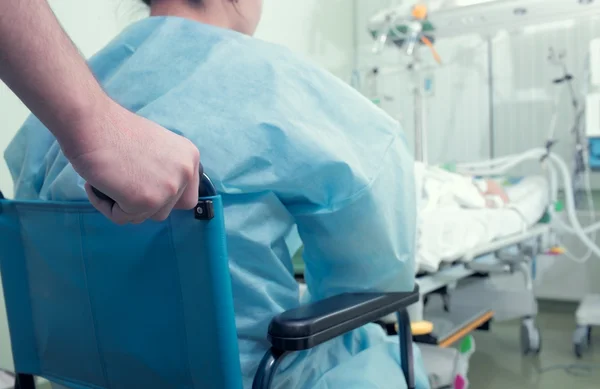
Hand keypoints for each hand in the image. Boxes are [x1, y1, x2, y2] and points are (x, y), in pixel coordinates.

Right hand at [62, 98, 200, 223]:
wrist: (90, 121)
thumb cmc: (114, 131)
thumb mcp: (157, 148)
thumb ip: (165, 171)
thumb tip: (162, 197)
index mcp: (190, 158)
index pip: (188, 198)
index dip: (165, 200)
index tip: (145, 189)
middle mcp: (185, 173)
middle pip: (166, 211)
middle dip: (142, 203)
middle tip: (122, 183)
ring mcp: (168, 188)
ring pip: (145, 216)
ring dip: (124, 205)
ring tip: (110, 180)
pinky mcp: (146, 200)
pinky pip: (122, 218)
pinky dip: (105, 205)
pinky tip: (97, 184)